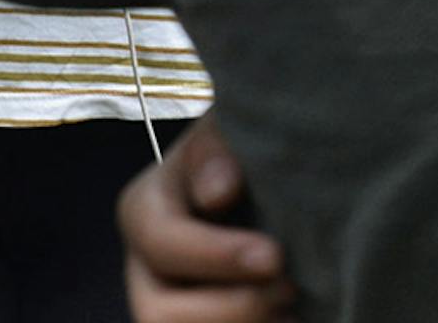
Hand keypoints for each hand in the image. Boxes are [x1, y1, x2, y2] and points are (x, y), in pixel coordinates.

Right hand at [120, 114, 292, 322]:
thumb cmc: (249, 159)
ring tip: (291, 311)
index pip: (159, 242)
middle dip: (232, 309)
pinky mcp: (200, 321)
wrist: (274, 194)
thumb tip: (217, 192)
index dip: (213, 255)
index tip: (274, 255)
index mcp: (146, 210)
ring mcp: (171, 306)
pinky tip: (292, 321)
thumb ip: (218, 149)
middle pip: (157, 313)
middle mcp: (146, 268)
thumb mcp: (233, 134)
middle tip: (290, 290)